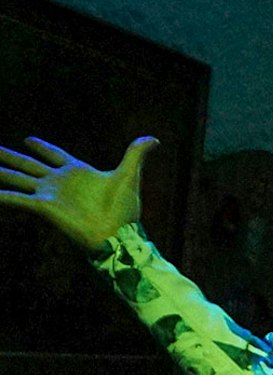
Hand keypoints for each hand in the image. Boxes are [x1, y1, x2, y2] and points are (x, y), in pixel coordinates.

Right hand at [0, 136, 158, 249]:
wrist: (118, 235)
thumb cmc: (124, 209)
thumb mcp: (129, 175)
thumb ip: (136, 154)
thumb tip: (154, 139)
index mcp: (77, 172)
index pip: (54, 154)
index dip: (42, 147)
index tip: (28, 139)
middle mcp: (60, 182)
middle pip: (29, 165)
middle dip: (10, 156)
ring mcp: (50, 194)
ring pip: (18, 179)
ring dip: (2, 172)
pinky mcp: (44, 207)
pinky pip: (17, 200)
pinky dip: (3, 197)